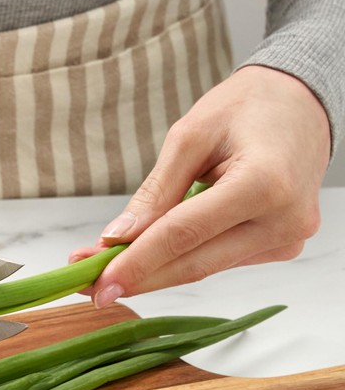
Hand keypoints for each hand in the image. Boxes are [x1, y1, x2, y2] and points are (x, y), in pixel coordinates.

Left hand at [69, 66, 330, 306]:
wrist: (301, 104)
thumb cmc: (248, 107)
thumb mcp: (191, 135)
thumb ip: (156, 191)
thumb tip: (118, 238)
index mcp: (265, 184)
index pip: (185, 234)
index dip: (137, 262)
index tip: (96, 281)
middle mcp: (284, 221)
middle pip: (194, 265)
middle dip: (137, 276)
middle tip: (89, 286)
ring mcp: (286, 239)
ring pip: (204, 268)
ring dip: (153, 270)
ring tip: (105, 267)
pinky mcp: (279, 246)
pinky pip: (218, 259)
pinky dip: (180, 259)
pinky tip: (148, 255)